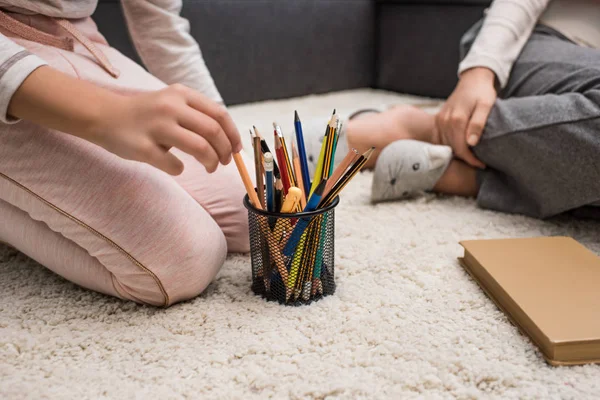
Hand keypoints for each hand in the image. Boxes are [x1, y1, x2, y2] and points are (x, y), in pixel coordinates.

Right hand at [90, 84, 240, 174]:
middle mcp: (170, 107)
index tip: (236, 149)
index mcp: (181, 94)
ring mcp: (156, 127)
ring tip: (210, 168)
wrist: (103, 116)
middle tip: (224, 162)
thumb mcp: (172, 102)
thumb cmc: (145, 114)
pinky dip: (180, 169)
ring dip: (211, 162)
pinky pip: (173, 164)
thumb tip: (229, 140)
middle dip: (225, 151)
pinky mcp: (143, 148)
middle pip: (213, 131)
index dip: (233, 134)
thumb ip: (197, 114)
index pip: (219, 114)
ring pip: (200, 148)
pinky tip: (176, 167)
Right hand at [435, 67, 496, 168]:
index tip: (482, 164)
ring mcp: (440, 120)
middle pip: (452, 148)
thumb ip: (478, 123)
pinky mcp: (439, 119)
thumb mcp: (486, 106)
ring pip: (445, 144)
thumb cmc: (482, 93)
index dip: (471, 159)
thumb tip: (471, 143)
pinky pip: (442, 138)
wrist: (473, 79)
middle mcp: (444, 121)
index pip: (460, 148)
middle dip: (465, 158)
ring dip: (457, 152)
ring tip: (471, 157)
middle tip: (479, 163)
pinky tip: (461, 147)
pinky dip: (450, 145)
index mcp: (456, 119)